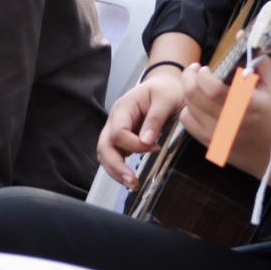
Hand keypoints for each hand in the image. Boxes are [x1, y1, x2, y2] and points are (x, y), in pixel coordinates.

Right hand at [98, 69, 185, 187]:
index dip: (134, 145)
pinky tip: (130, 177)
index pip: (118, 132)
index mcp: (123, 107)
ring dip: (115, 170)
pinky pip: (114, 154)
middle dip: (115, 166)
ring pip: (105, 153)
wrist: (165, 85)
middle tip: (133, 182)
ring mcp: (116, 129)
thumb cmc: (166, 90)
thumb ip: (155, 119)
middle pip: (104, 146)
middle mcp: (115, 119)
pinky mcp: (122, 138)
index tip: (155, 148)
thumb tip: (147, 142)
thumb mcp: (166, 99)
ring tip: (132, 184)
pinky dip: (118, 167)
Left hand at [179, 59, 270, 178]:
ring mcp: (216, 136)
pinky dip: (188, 109)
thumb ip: (257, 62)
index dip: (202, 74)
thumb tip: (242, 35)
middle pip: (193, 94)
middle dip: (188, 76)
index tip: (205, 68)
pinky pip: (187, 122)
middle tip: (194, 70)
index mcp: (243, 106)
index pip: (211, 87)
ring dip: (189, 92)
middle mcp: (227, 122)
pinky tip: (197, 104)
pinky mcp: (209, 145)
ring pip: (188, 106)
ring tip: (197, 85)